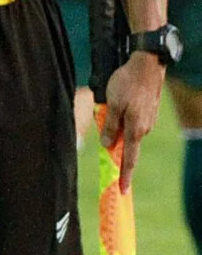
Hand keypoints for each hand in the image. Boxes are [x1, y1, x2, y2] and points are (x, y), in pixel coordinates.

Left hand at [103, 52, 164, 182]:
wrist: (147, 65)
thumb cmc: (127, 83)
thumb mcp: (112, 105)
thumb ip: (110, 126)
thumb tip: (107, 146)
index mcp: (135, 130)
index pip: (129, 159)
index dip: (125, 175)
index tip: (122, 190)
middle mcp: (144, 128)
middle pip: (127, 146)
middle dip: (116, 148)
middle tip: (105, 142)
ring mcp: (148, 120)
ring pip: (129, 132)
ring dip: (118, 129)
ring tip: (110, 107)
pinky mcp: (148, 112)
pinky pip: (133, 122)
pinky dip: (124, 120)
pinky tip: (118, 104)